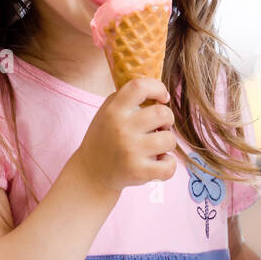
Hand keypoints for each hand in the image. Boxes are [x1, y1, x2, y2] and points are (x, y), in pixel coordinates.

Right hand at [76, 77, 176, 195]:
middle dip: (167, 120)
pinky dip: (168, 164)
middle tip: (159, 127)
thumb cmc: (106, 138)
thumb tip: (159, 90)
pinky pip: (170, 165)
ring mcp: (130, 151)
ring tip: (156, 146)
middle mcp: (122, 128)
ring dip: (167, 142)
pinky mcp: (138, 171)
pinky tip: (158, 162)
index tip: (162, 98)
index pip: (140, 86)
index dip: (157, 88)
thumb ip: (129, 97)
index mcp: (114, 110)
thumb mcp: (107, 112)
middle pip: (163, 113)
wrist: (91, 173)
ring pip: (169, 139)